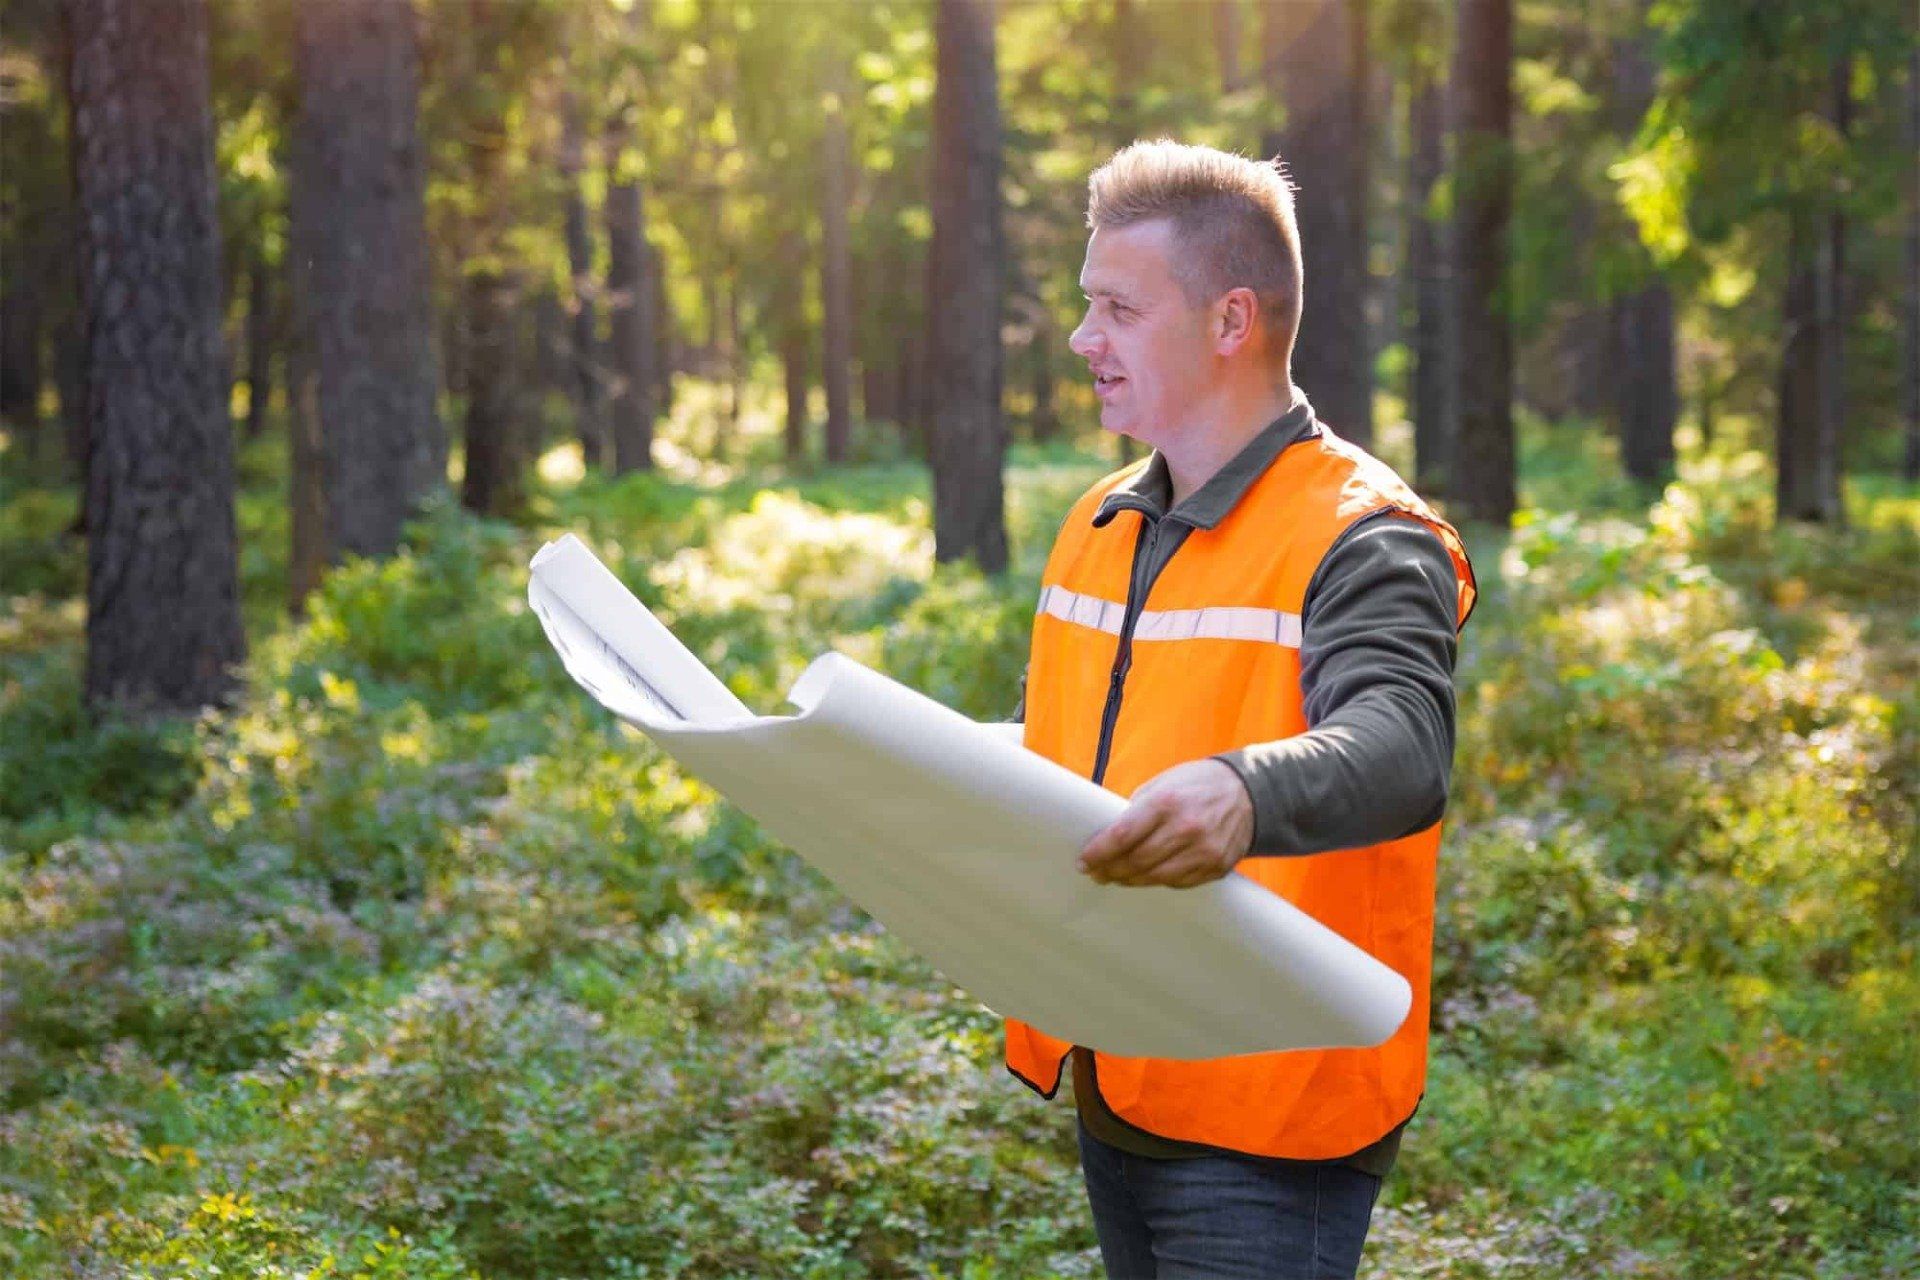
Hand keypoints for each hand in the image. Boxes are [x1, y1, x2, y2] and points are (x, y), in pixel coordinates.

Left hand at [1077, 759, 1253, 888]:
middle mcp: (1186, 828)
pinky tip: (1145, 876)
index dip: (1099, 852)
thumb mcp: (1163, 784)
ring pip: (1155, 877)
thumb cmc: (1196, 784)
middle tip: (1094, 872)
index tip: (1084, 861)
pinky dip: (1157, 880)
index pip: (1123, 835)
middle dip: (1110, 869)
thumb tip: (1109, 837)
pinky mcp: (1215, 867)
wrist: (1248, 793)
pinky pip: (1177, 882)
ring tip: (1115, 877)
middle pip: (1136, 860)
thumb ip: (1138, 811)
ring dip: (1130, 880)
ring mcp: (1203, 851)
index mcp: (1166, 802)